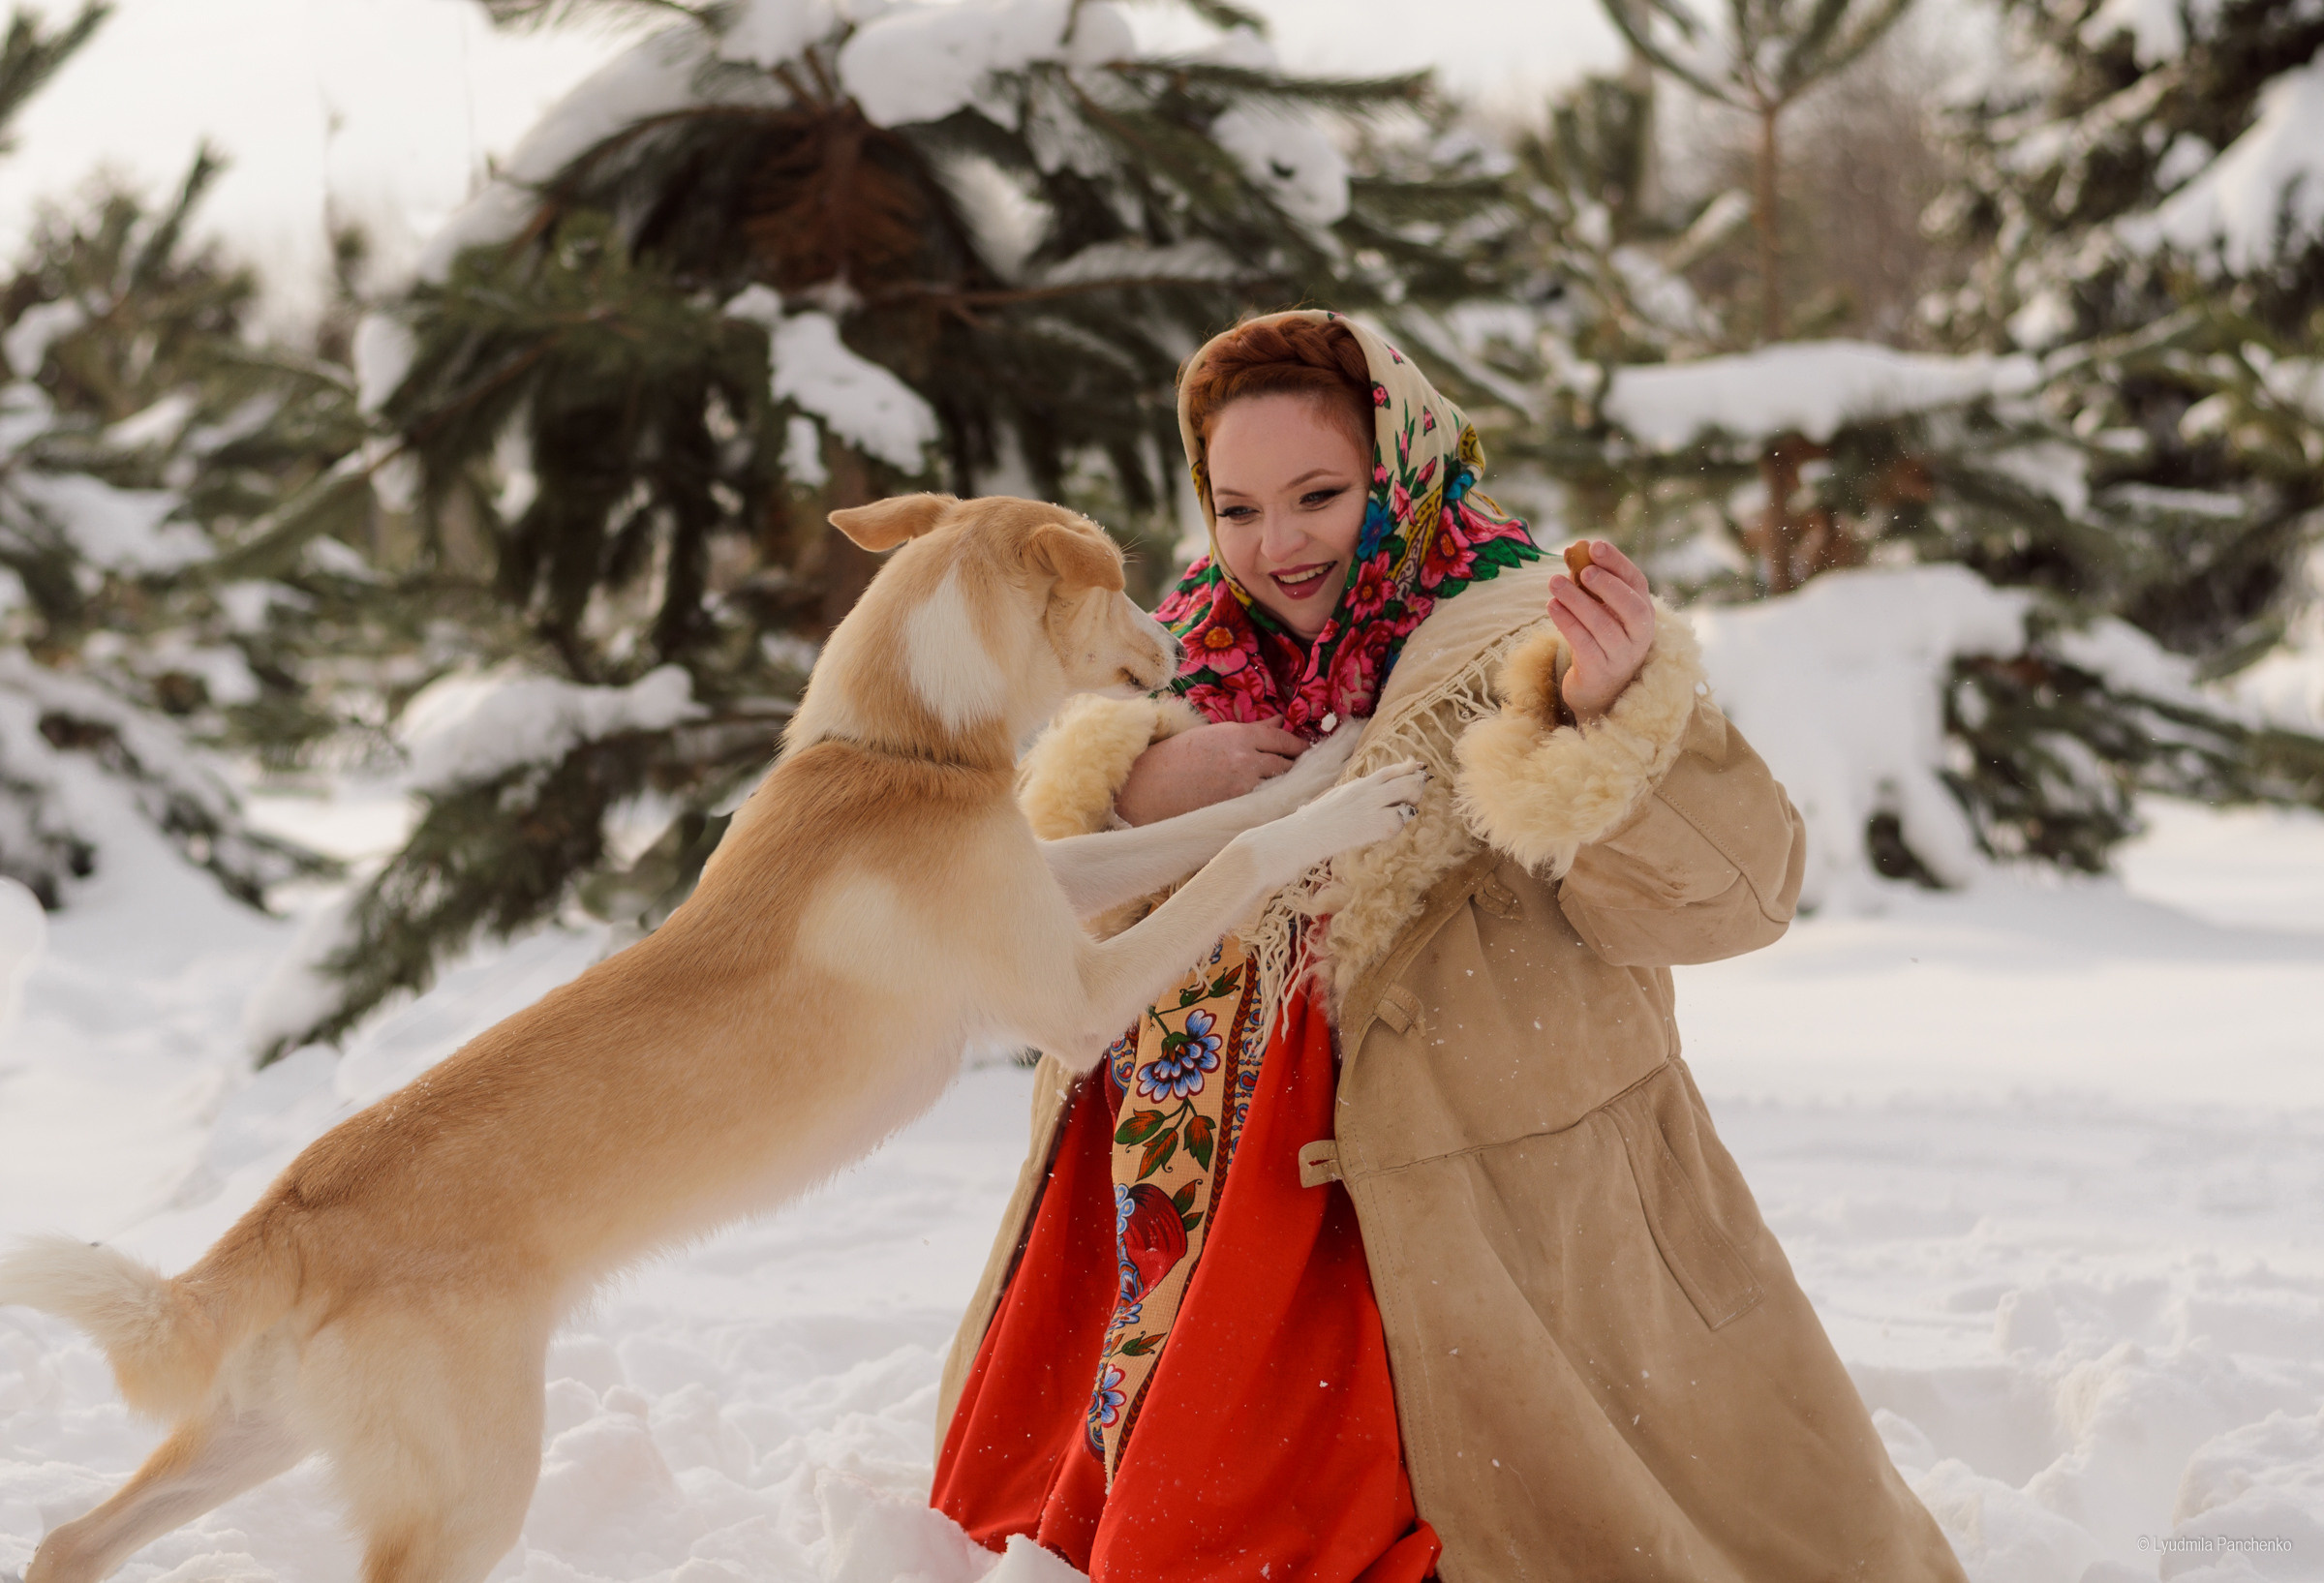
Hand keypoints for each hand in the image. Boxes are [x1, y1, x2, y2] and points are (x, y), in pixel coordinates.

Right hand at [1115, 717, 1309, 825]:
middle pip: (1286, 763)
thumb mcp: (1213, 735)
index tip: (1306, 750)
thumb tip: (1277, 723)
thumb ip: (1248, 731)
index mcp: (1239, 735)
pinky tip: (1273, 804)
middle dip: (1296, 767)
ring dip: (1285, 785)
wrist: (1149, 785)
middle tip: (1304, 771)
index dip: (1298, 746)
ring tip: (1291, 788)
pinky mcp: (1237, 806)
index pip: (1282, 739)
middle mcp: (1246, 758)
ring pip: (1279, 785)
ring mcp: (1243, 784)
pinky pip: (1265, 803)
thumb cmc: (1176, 757)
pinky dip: (1271, 802)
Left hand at [1547, 540, 1655, 722]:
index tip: (1594, 545)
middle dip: (1606, 585)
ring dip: (1576, 601)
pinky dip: (1567, 623)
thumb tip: (1572, 550)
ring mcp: (1622, 656)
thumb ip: (1588, 583)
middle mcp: (1639, 634)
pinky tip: (1552, 606)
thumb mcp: (1599, 610)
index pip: (1636, 582)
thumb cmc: (1598, 639)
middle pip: (1630, 606)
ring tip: (1554, 583)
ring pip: (1602, 625)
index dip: (1617, 563)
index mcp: (1643, 611)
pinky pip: (1584, 644)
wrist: (1598, 689)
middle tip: (1582, 570)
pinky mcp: (1600, 672)